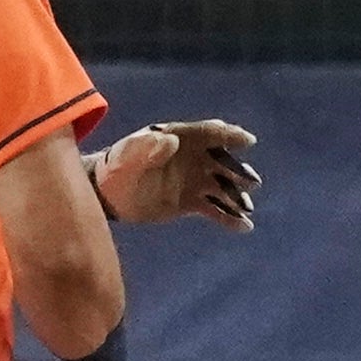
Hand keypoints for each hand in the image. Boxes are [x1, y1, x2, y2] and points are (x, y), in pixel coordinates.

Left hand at [95, 119, 258, 231]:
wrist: (109, 194)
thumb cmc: (116, 167)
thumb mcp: (127, 155)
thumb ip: (145, 147)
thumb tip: (170, 140)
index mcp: (180, 138)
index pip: (209, 133)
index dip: (229, 135)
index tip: (247, 140)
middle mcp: (193, 157)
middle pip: (222, 161)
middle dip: (238, 170)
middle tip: (251, 182)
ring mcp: (194, 181)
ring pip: (222, 187)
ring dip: (237, 196)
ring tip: (247, 209)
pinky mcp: (191, 202)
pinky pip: (214, 209)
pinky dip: (229, 217)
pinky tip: (244, 227)